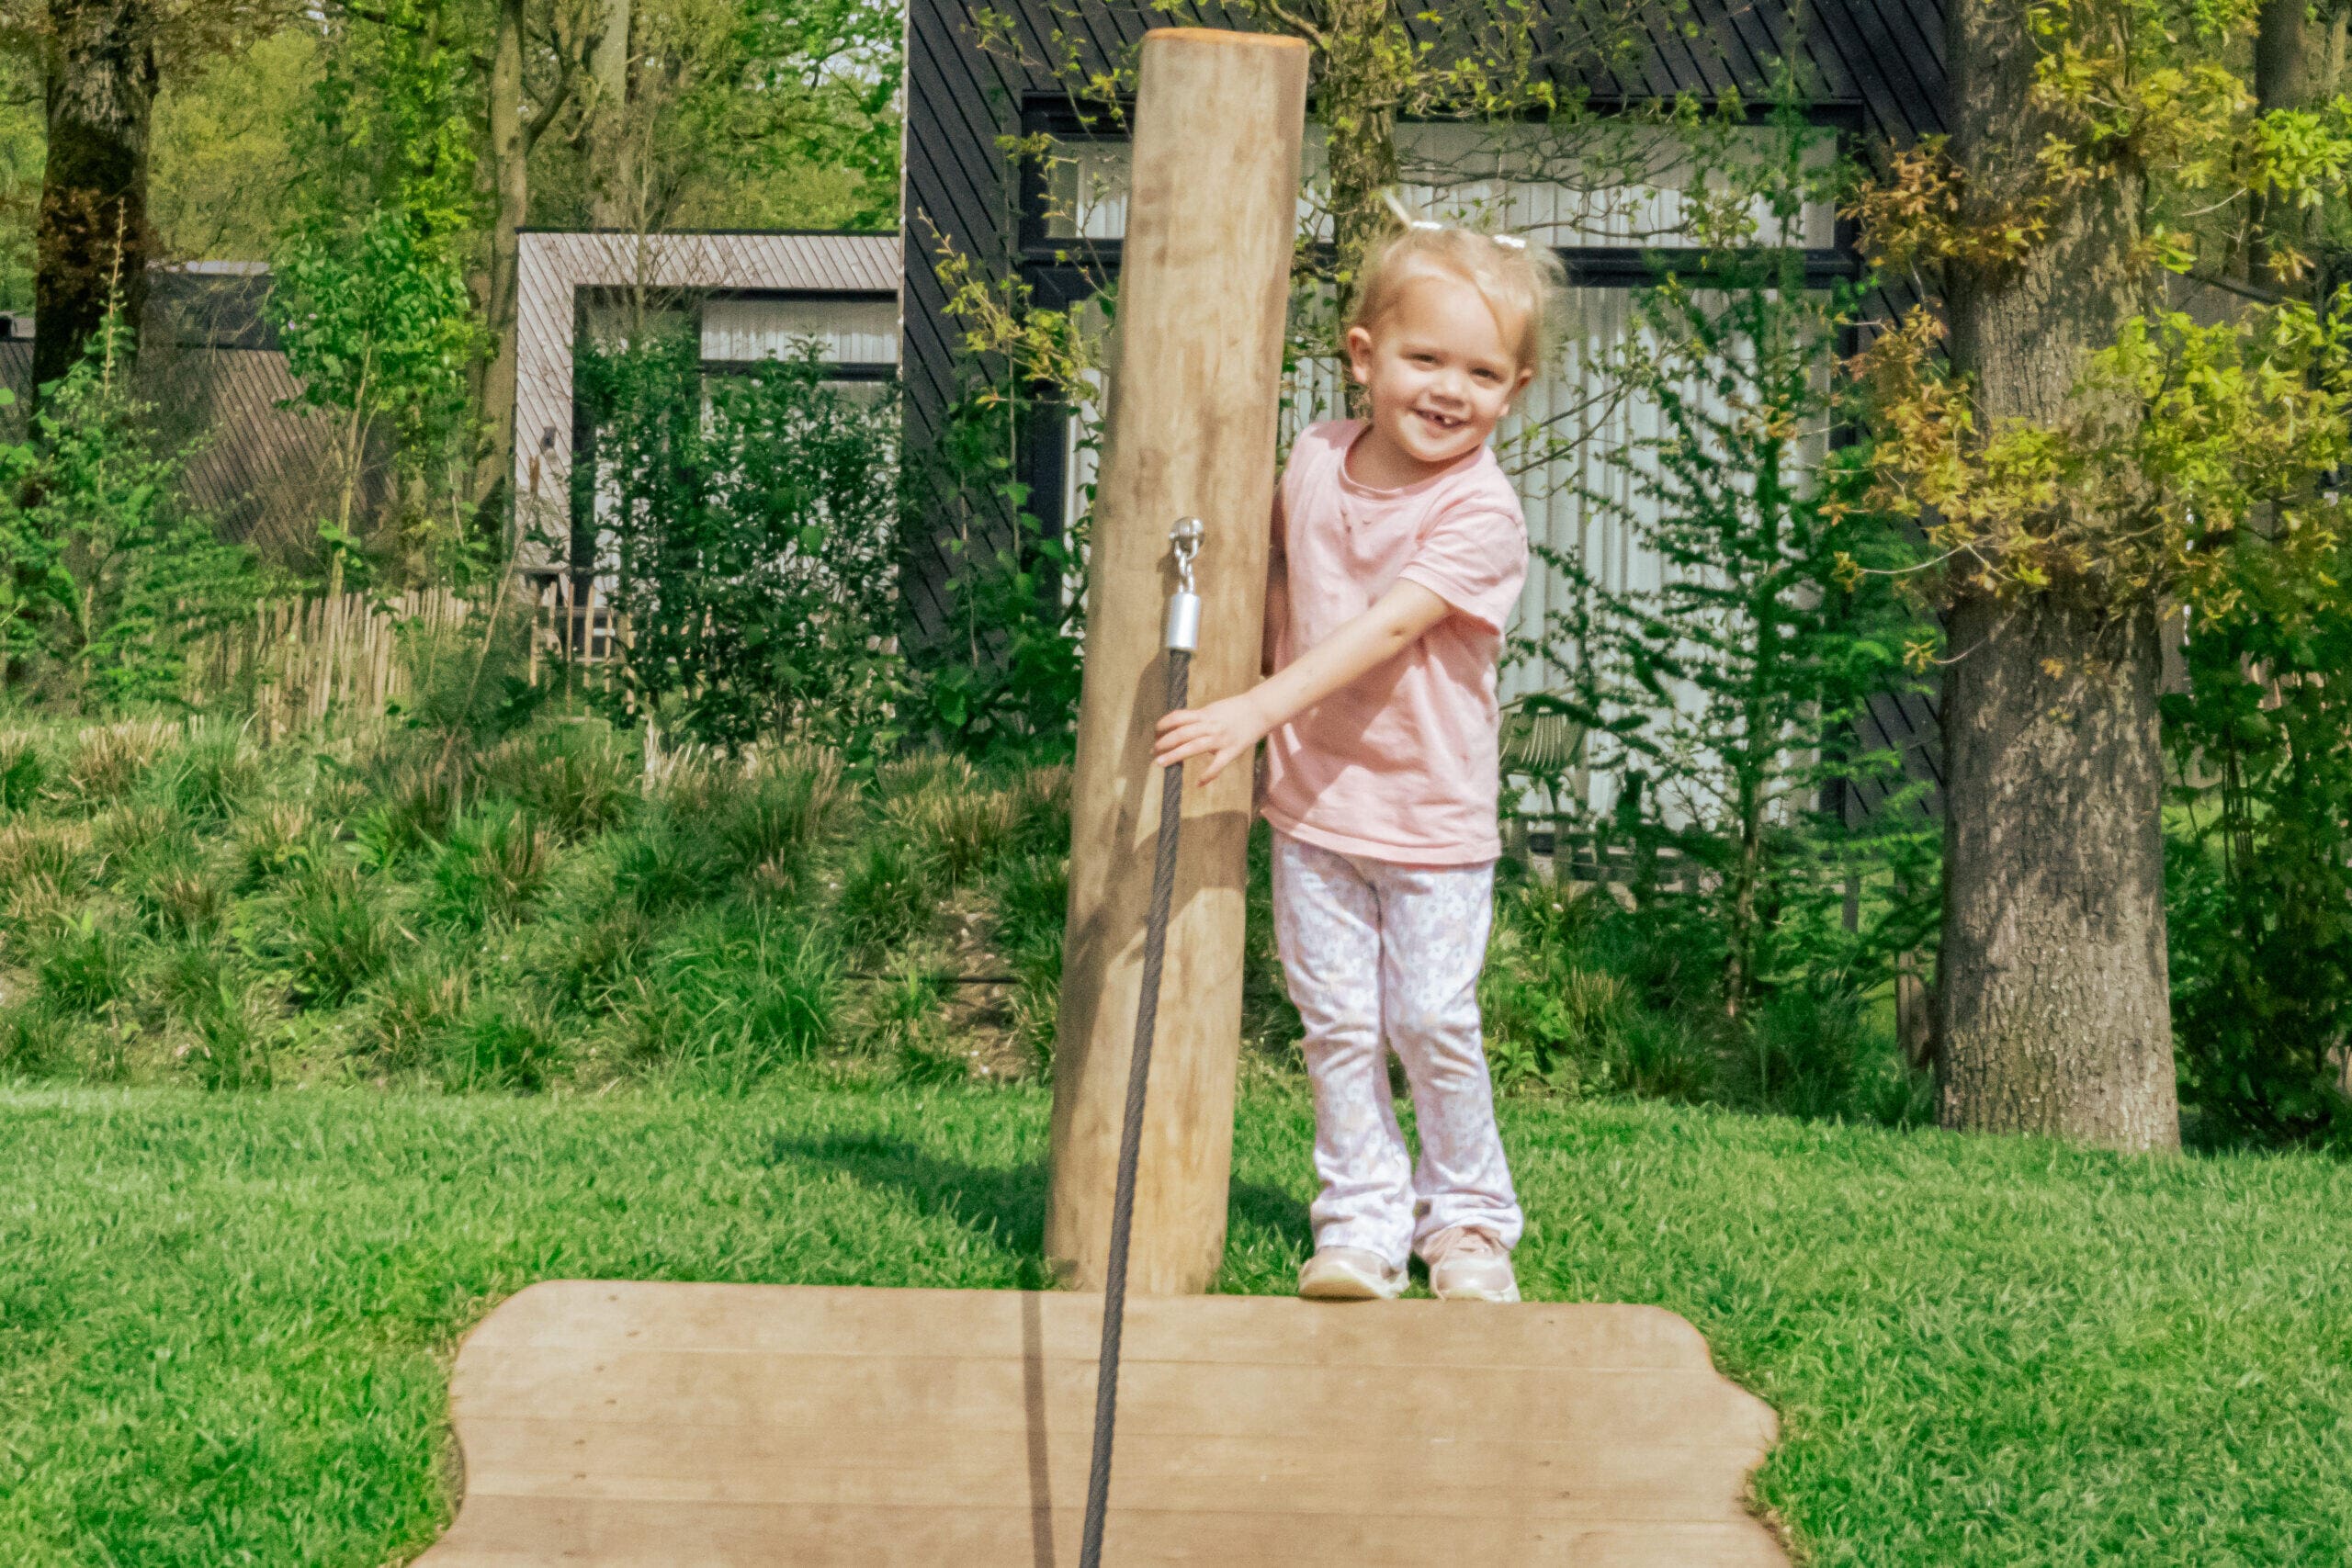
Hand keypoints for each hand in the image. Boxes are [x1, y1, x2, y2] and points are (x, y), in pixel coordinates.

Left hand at [1152, 692, 1271, 782]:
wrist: (1260, 710)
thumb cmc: (1235, 710)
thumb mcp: (1213, 709)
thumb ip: (1198, 719)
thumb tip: (1179, 729)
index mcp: (1204, 714)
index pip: (1178, 717)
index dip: (1163, 724)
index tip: (1155, 732)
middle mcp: (1210, 725)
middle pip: (1181, 734)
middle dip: (1164, 743)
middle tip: (1153, 752)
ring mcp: (1221, 739)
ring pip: (1193, 747)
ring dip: (1175, 755)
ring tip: (1160, 763)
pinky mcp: (1232, 751)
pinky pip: (1217, 765)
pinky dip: (1207, 775)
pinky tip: (1198, 783)